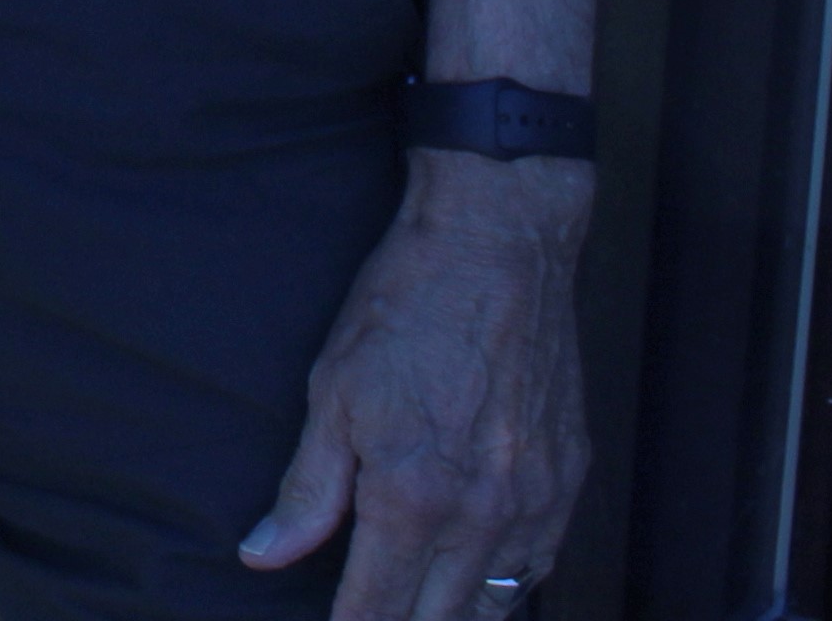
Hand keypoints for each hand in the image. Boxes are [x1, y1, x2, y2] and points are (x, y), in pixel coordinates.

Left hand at [239, 154, 593, 617]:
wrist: (497, 248)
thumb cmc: (405, 310)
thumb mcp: (332, 391)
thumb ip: (307, 489)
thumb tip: (263, 555)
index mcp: (413, 495)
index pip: (376, 608)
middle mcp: (481, 514)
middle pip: (437, 620)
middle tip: (367, 619)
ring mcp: (534, 502)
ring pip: (494, 606)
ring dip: (450, 616)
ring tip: (413, 608)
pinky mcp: (567, 482)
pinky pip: (539, 567)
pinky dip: (504, 587)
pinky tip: (474, 583)